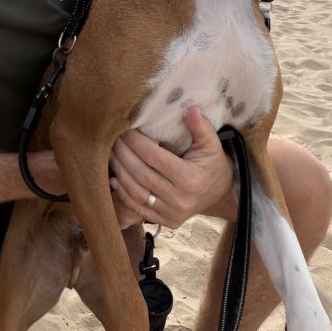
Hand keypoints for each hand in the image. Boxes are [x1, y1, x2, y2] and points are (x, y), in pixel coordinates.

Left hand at [108, 106, 233, 228]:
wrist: (221, 194)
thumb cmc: (212, 164)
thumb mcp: (212, 144)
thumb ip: (201, 127)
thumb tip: (191, 108)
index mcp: (190, 179)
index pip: (154, 157)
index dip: (136, 142)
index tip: (126, 129)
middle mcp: (180, 199)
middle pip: (141, 174)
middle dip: (123, 154)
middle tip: (113, 138)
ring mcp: (172, 213)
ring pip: (136, 192)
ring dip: (119, 172)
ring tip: (111, 154)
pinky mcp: (166, 222)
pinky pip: (138, 208)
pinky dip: (123, 193)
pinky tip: (114, 178)